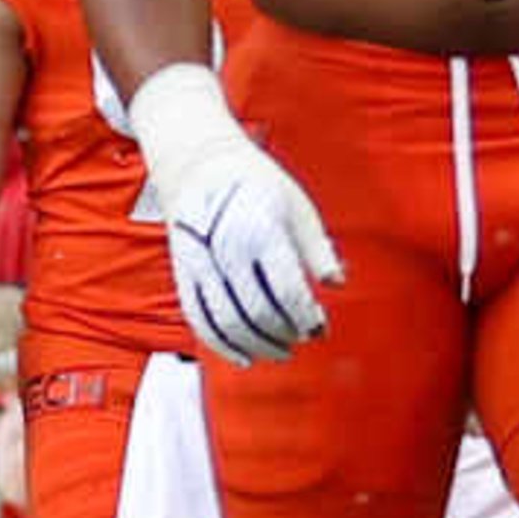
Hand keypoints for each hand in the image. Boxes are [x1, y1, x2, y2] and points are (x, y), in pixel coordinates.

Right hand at [132, 66, 341, 367]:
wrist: (197, 162)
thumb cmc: (254, 181)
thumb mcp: (297, 205)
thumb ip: (317, 247)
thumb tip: (336, 282)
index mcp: (260, 230)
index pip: (286, 290)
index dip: (305, 317)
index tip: (319, 327)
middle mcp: (226, 248)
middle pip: (257, 311)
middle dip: (283, 333)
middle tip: (301, 338)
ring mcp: (199, 261)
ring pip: (227, 321)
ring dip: (256, 344)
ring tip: (278, 350)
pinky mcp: (182, 271)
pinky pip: (199, 317)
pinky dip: (221, 343)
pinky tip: (243, 355)